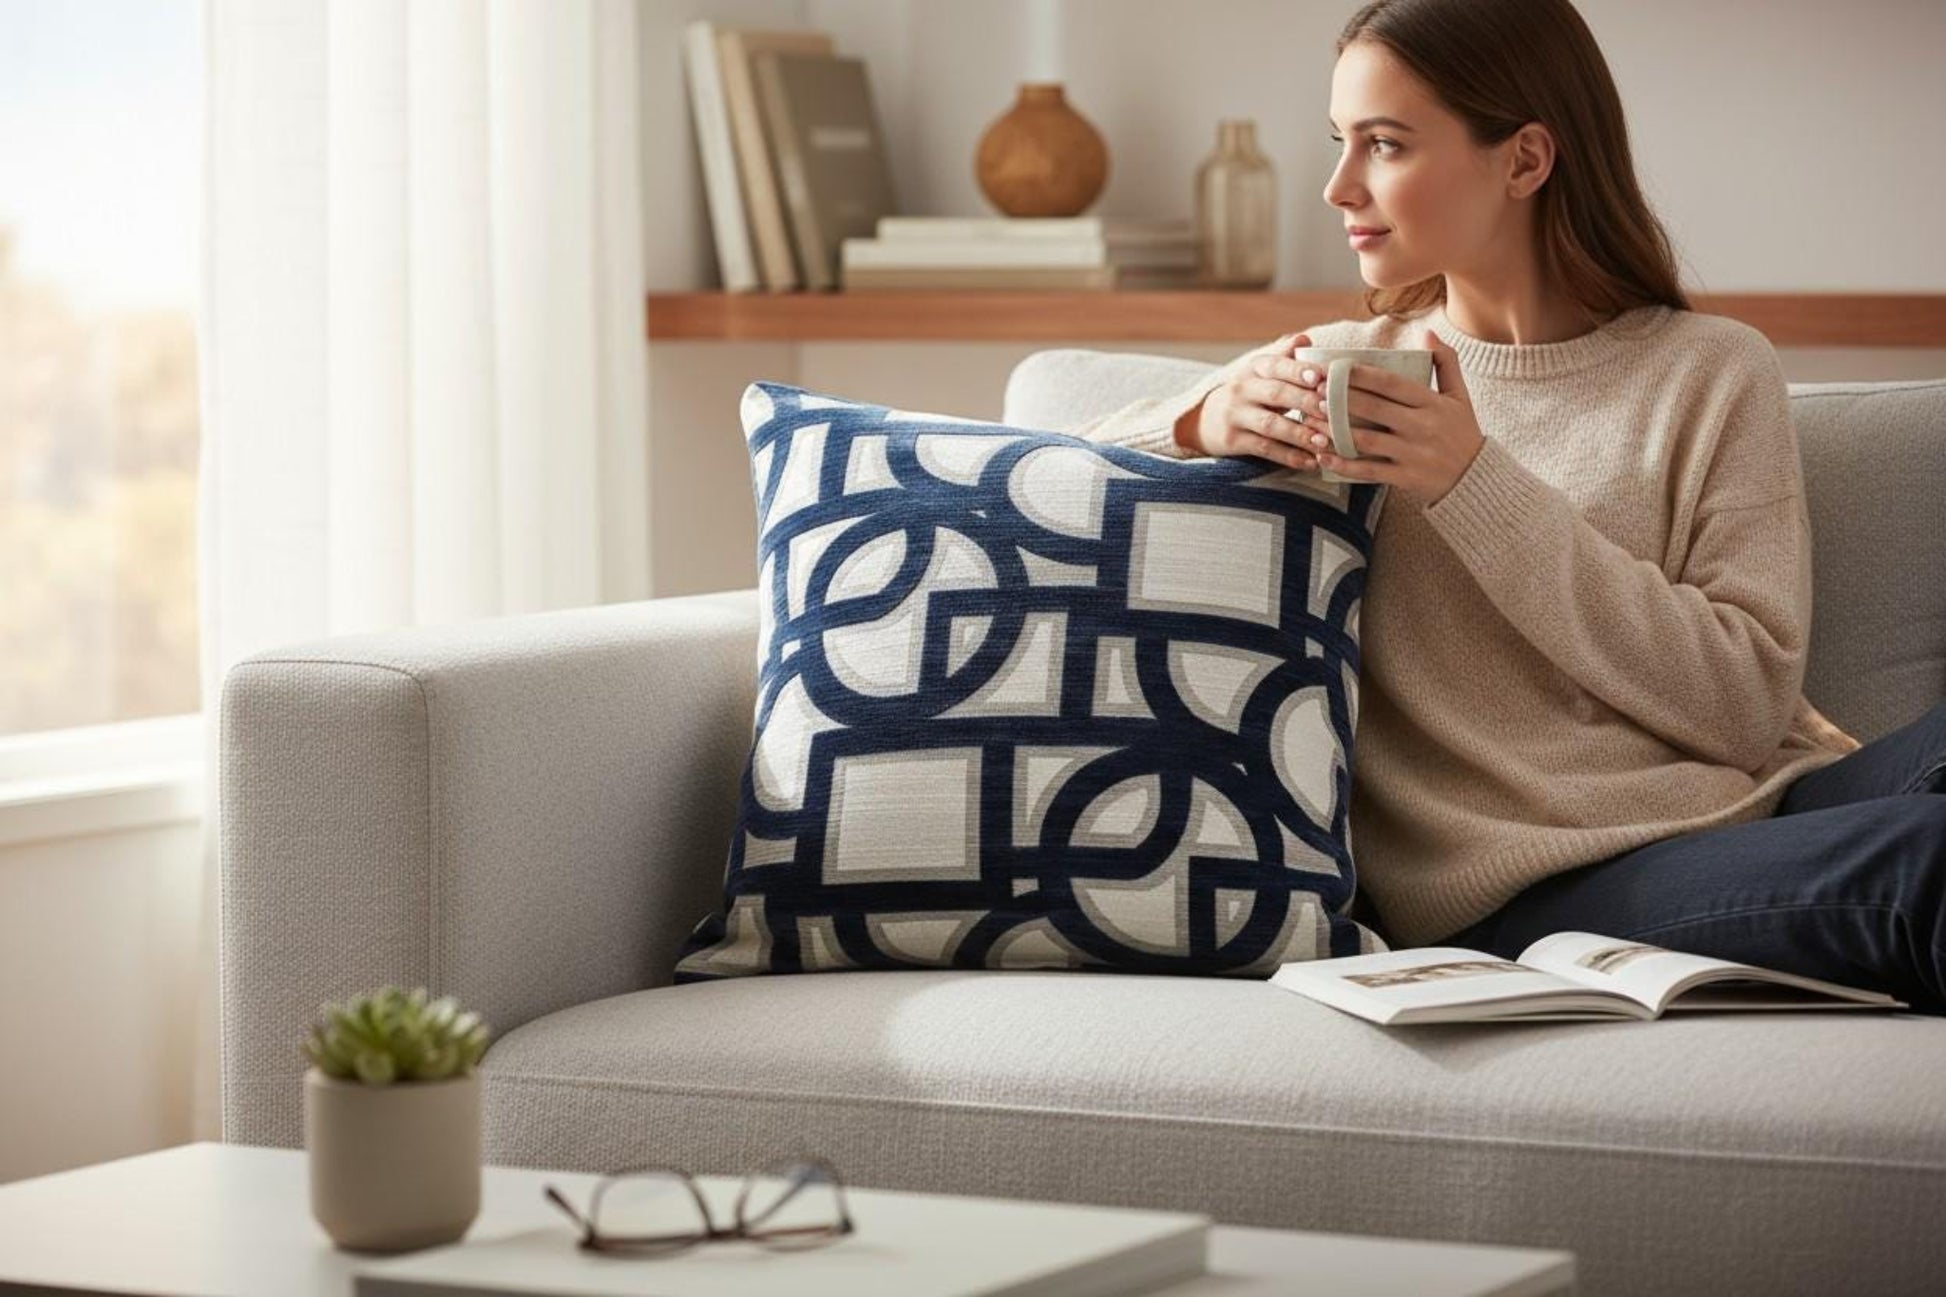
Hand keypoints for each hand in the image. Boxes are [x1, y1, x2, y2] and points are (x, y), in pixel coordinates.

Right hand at [1180, 332, 1322, 471]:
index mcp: (1254, 369)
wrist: (1204, 421)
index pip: (1276, 365)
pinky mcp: (1232, 440)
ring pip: (1270, 424)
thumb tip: (1305, 339)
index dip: (1297, 370)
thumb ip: (1284, 357)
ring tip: (1324, 441)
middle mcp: (1241, 389)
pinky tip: (1310, 462)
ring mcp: (1235, 416)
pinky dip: (1288, 456)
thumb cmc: (1247, 395)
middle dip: (1305, 401)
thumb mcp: (1259, 373)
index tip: (1320, 377)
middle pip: (1276, 393)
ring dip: (1299, 434)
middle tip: (1332, 410)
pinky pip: (1264, 449)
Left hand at [1281, 328, 1485, 504]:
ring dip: (1335, 431)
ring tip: (1310, 421)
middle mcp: (1421, 426)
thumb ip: (1446, 362)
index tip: (1334, 368)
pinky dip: (1344, 465)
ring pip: (1366, 440)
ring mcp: (1412, 453)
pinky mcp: (1405, 477)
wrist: (1476, 478)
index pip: (1390, 383)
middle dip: (1340, 399)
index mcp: (1432, 403)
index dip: (1360, 375)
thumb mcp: (1460, 395)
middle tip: (1313, 390)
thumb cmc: (1462, 431)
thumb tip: (1427, 333)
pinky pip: (1369, 471)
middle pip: (1373, 408)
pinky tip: (1323, 457)